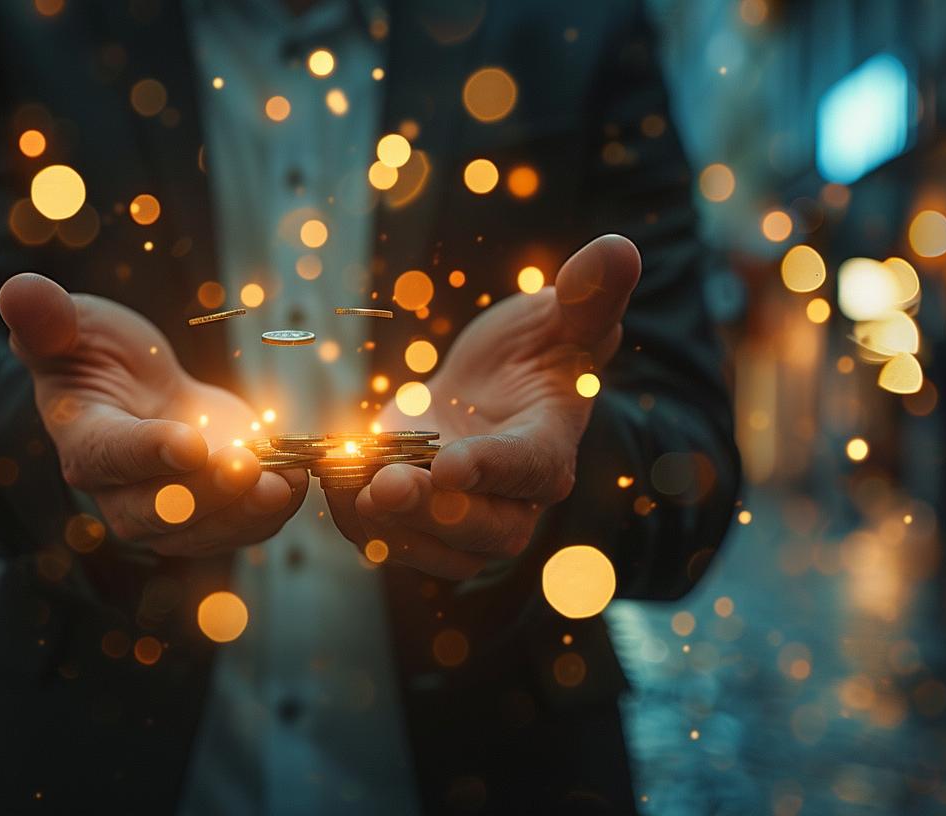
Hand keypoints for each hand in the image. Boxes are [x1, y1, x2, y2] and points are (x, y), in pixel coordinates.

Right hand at [0, 273, 307, 554]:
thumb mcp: (73, 326)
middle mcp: (121, 492)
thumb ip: (47, 319)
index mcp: (85, 442)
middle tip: (246, 467)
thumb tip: (19, 291)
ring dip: (245, 514)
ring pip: (202, 531)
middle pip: (155, 514)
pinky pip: (239, 527)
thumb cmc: (96, 354)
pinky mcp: (210, 512)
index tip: (190, 442)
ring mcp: (168, 511)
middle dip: (204, 495)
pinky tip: (298, 478)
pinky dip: (271, 511)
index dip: (148, 453)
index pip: (109, 457)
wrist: (138, 388)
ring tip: (285, 484)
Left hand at [324, 235, 640, 578]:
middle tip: (387, 485)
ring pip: (433, 548)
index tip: (453, 462)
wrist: (489, 390)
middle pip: (486, 530)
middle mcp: (513, 501)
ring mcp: (464, 522)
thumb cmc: (533, 351)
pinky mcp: (417, 524)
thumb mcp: (559, 317)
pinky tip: (327, 475)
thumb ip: (588, 296)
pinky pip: (386, 539)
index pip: (530, 467)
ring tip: (347, 482)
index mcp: (549, 447)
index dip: (493, 469)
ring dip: (387, 524)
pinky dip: (353, 516)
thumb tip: (618, 249)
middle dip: (434, 511)